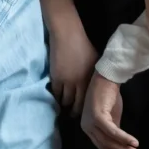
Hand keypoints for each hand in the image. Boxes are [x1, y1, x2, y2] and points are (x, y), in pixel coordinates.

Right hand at [47, 0, 97, 115]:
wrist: (67, 35)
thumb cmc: (82, 45)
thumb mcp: (94, 61)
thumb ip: (92, 77)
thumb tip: (92, 89)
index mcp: (92, 80)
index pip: (88, 101)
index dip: (84, 109)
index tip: (81, 112)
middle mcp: (81, 83)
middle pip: (77, 105)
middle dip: (73, 111)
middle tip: (70, 114)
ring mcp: (68, 82)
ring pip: (65, 101)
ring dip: (63, 104)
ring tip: (62, 106)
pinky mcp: (56, 78)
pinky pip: (55, 93)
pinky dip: (55, 96)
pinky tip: (55, 96)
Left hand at [81, 72, 138, 148]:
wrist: (107, 77)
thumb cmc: (109, 95)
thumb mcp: (112, 117)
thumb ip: (114, 131)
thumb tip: (123, 145)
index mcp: (89, 129)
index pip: (103, 147)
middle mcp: (87, 127)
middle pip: (105, 147)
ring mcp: (90, 122)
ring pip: (108, 142)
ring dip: (124, 148)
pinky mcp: (97, 116)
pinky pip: (112, 132)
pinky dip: (123, 138)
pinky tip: (134, 142)